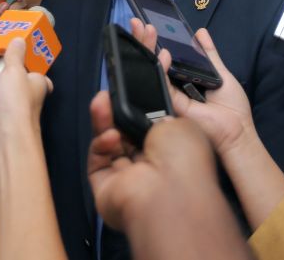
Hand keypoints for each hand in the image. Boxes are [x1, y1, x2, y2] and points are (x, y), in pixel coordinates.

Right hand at [0, 39, 52, 168]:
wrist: (3, 140)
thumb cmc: (16, 106)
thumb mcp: (16, 71)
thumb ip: (14, 54)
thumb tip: (19, 40)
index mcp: (35, 81)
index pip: (27, 64)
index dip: (15, 56)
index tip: (4, 48)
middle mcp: (21, 92)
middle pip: (5, 71)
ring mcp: (5, 103)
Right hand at [87, 90, 215, 231]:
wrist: (169, 191)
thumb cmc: (185, 159)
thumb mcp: (181, 121)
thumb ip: (161, 112)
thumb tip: (152, 112)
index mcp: (173, 154)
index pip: (149, 130)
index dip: (138, 111)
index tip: (130, 92)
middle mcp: (151, 168)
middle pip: (125, 135)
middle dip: (117, 113)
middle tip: (108, 94)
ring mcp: (128, 179)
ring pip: (109, 145)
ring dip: (104, 122)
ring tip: (101, 102)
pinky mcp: (106, 188)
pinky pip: (98, 161)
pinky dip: (100, 145)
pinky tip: (110, 135)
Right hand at [128, 19, 254, 155]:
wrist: (238, 130)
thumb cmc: (232, 108)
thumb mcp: (220, 74)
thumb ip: (208, 54)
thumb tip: (200, 33)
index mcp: (184, 80)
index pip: (165, 57)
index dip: (155, 41)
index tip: (148, 24)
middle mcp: (175, 88)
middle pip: (154, 62)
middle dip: (144, 41)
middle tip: (139, 23)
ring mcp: (172, 97)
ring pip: (153, 70)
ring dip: (146, 48)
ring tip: (143, 29)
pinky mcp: (173, 105)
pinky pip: (163, 84)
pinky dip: (161, 67)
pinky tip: (162, 52)